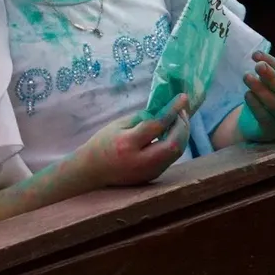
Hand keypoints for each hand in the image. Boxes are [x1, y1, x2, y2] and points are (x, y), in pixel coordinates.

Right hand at [74, 97, 190, 188]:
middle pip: (173, 144)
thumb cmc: (103, 143)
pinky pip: (171, 158)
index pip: (156, 126)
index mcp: (127, 144)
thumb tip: (166, 109)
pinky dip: (176, 143)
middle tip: (182, 111)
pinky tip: (174, 132)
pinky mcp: (152, 176)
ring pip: (176, 153)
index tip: (183, 98)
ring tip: (179, 119)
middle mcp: (140, 162)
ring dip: (182, 134)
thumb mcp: (119, 124)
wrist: (91, 171)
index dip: (172, 111)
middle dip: (182, 125)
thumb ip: (143, 118)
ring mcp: (148, 172)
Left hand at [237, 53, 274, 142]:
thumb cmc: (265, 98)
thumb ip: (266, 70)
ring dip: (261, 89)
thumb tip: (258, 55)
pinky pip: (264, 117)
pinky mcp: (271, 130)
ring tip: (246, 77)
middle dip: (272, 76)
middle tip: (257, 66)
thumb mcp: (268, 83)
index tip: (256, 55)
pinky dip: (255, 105)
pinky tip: (246, 94)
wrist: (255, 125)